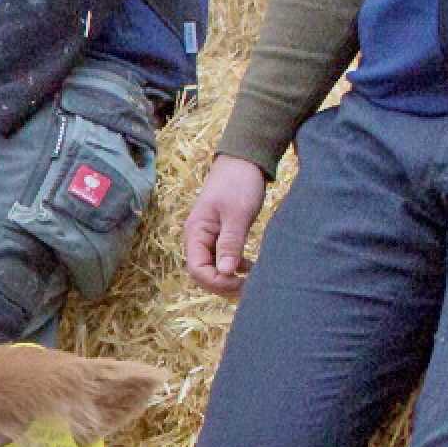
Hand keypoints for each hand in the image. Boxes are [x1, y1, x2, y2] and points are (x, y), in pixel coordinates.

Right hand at [183, 154, 269, 296]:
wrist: (243, 160)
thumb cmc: (239, 183)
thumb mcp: (237, 214)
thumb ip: (230, 243)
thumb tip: (226, 272)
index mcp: (196, 232)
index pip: (197, 269)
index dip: (217, 281)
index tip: (241, 282)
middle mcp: (198, 238)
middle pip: (203, 272)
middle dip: (223, 284)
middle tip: (250, 286)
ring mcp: (208, 237)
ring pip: (213, 267)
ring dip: (229, 278)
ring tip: (252, 280)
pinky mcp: (220, 234)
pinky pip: (222, 259)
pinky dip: (235, 267)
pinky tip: (250, 267)